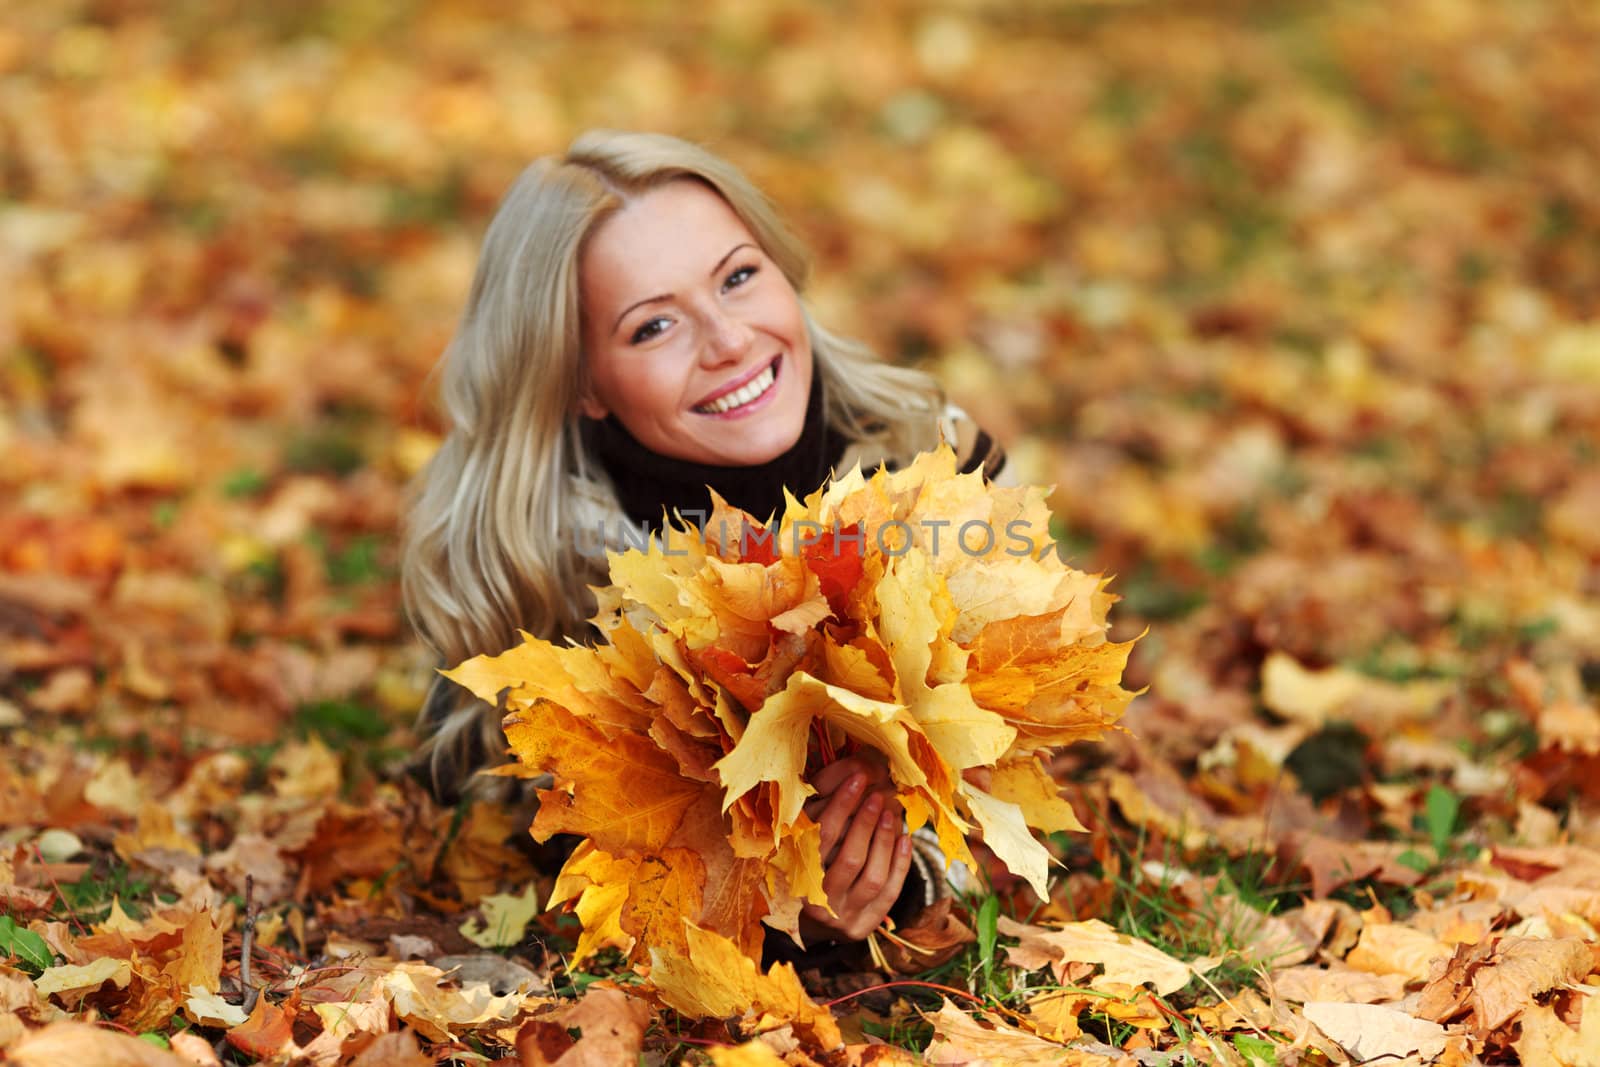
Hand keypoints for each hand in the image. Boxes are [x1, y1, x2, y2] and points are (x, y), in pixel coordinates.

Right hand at [798, 755, 912, 942]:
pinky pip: (889, 893)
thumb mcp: (803, 838)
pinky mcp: (863, 925)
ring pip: (873, 877)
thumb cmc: (808, 865)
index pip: (821, 837)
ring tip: (892, 813)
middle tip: (878, 795)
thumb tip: (851, 772)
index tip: (858, 778)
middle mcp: (818, 902)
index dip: (842, 805)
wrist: (810, 921)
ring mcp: (843, 917)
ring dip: (886, 841)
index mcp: (796, 876)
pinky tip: (905, 838)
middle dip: (867, 823)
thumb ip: (818, 812)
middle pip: (850, 859)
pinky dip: (900, 864)